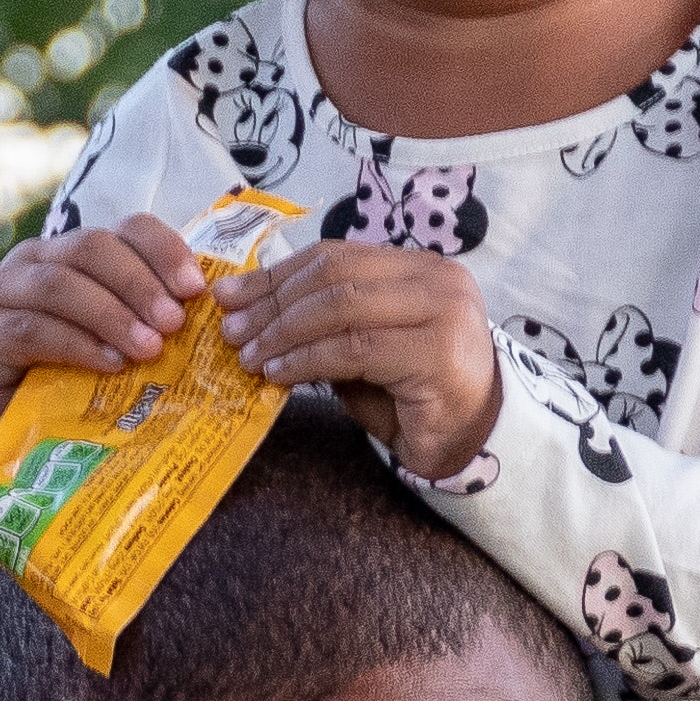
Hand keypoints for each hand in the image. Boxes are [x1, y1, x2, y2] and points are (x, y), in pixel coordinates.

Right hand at [0, 211, 203, 460]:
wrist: (10, 431)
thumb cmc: (74, 381)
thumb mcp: (118, 342)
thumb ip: (149, 319)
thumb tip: (210, 313)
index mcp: (75, 252)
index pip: (126, 227)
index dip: (164, 250)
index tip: (195, 288)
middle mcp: (35, 260)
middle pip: (92, 247)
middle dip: (140, 283)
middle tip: (174, 323)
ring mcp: (1, 294)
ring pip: (61, 284)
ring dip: (111, 314)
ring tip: (148, 348)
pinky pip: (33, 329)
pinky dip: (77, 345)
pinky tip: (109, 365)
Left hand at [223, 240, 503, 482]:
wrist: (469, 443)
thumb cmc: (411, 398)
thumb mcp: (360, 349)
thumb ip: (321, 323)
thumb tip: (246, 308)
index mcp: (419, 267)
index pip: (336, 256)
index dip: (277, 274)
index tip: (230, 296)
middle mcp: (438, 278)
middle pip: (335, 275)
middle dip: (273, 302)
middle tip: (232, 330)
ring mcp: (443, 312)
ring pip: (341, 307)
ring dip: (284, 332)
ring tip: (249, 356)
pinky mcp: (437, 353)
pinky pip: (353, 349)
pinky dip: (307, 359)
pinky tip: (278, 374)